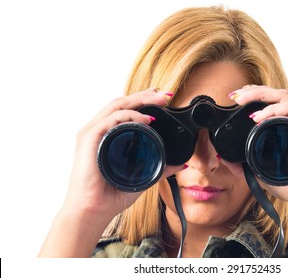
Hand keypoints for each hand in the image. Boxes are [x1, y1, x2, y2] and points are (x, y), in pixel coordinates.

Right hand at [63, 89, 181, 220]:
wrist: (93, 211)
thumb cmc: (110, 195)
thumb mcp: (142, 177)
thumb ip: (159, 168)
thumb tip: (180, 164)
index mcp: (107, 136)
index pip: (125, 111)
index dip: (143, 102)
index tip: (163, 100)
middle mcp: (98, 131)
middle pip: (122, 103)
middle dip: (145, 96)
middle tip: (165, 95)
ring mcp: (92, 133)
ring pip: (116, 106)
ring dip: (139, 100)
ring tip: (159, 100)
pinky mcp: (89, 139)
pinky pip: (110, 120)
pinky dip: (129, 116)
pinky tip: (146, 119)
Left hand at [229, 85, 287, 208]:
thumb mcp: (262, 171)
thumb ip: (243, 165)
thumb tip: (223, 158)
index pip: (273, 102)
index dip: (254, 96)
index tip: (236, 97)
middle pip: (276, 95)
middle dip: (253, 92)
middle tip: (235, 96)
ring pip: (284, 96)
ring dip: (260, 96)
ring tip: (241, 102)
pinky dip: (274, 110)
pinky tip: (258, 118)